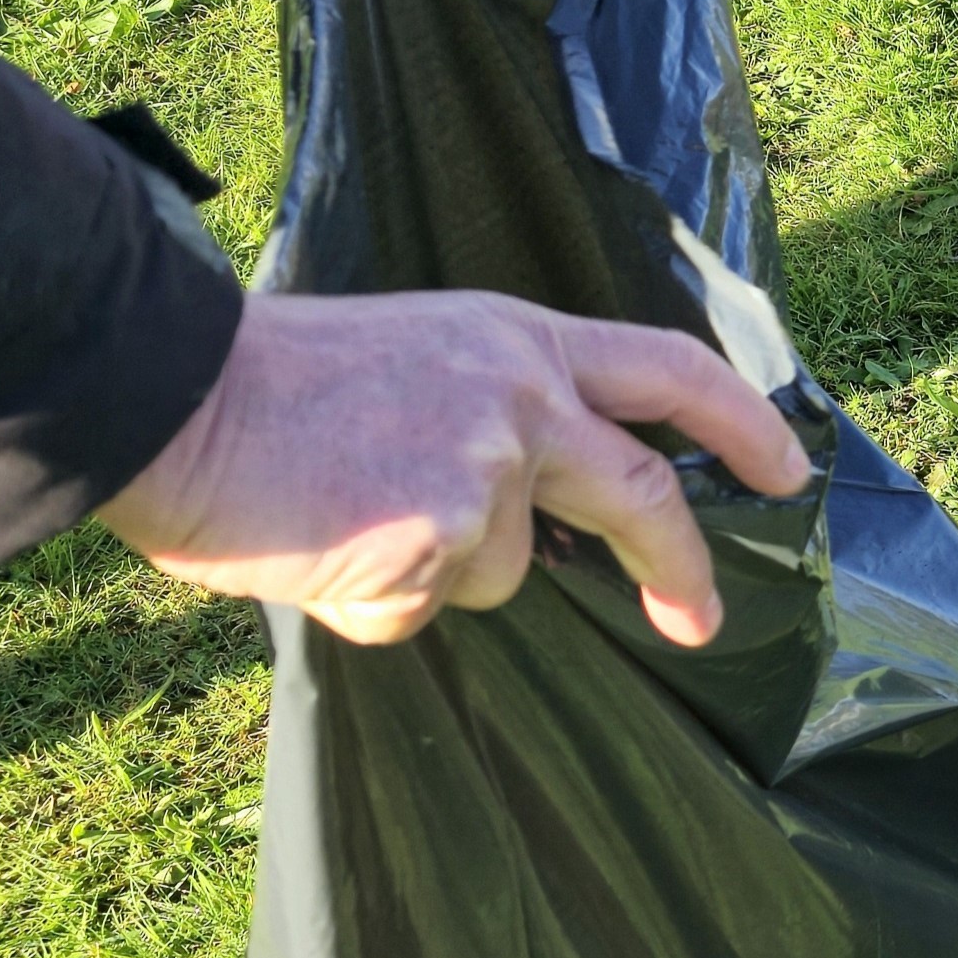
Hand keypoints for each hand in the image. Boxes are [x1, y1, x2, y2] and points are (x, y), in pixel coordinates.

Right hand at [99, 291, 814, 646]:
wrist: (167, 393)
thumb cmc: (272, 379)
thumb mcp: (417, 351)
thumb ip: (497, 408)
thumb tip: (533, 503)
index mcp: (520, 340)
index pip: (672, 368)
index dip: (742, 421)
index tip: (789, 471)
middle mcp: (521, 403)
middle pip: (642, 492)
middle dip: (681, 564)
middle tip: (700, 617)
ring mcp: (480, 478)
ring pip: (503, 572)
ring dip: (439, 567)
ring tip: (347, 509)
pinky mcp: (426, 552)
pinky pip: (418, 612)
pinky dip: (368, 602)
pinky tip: (315, 546)